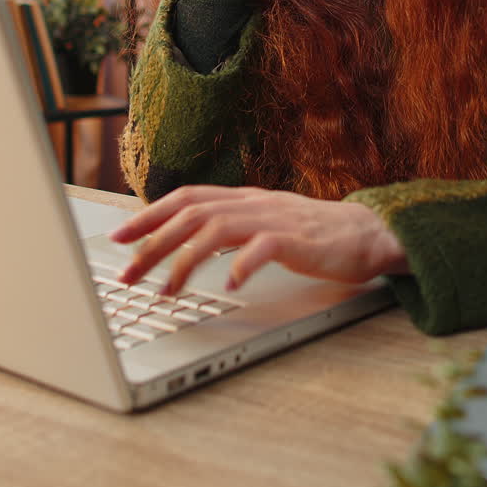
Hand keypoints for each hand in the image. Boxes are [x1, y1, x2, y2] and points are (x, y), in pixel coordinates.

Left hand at [110, 185, 409, 295]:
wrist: (368, 233)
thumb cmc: (315, 236)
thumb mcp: (265, 224)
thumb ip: (232, 226)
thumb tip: (188, 240)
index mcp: (244, 198)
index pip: (187, 197)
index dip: (149, 215)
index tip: (119, 236)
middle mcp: (254, 203)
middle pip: (192, 213)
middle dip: (153, 243)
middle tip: (127, 273)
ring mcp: (275, 219)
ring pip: (217, 228)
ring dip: (186, 260)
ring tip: (168, 290)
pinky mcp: (298, 240)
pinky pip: (263, 248)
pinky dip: (242, 264)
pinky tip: (229, 285)